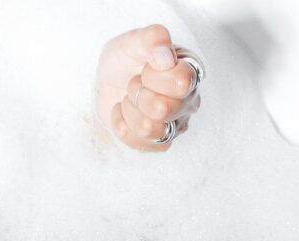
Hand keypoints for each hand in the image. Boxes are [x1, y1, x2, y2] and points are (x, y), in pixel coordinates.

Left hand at [96, 24, 202, 152]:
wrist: (108, 82)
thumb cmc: (125, 60)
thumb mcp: (133, 41)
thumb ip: (152, 39)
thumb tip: (166, 57)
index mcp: (190, 72)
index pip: (180, 82)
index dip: (153, 76)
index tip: (145, 68)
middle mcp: (190, 101)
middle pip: (162, 109)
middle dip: (137, 93)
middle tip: (135, 83)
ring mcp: (178, 125)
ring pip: (148, 128)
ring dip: (129, 109)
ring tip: (131, 98)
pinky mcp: (162, 143)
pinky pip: (138, 142)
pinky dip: (122, 124)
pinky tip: (124, 112)